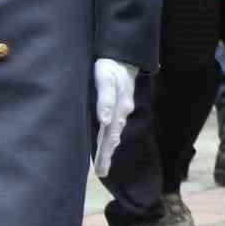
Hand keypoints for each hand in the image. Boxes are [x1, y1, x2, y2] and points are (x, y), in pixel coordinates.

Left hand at [92, 59, 137, 176]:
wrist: (123, 52)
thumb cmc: (110, 64)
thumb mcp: (106, 78)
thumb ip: (104, 98)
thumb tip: (103, 121)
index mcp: (119, 109)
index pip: (110, 137)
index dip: (105, 154)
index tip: (101, 172)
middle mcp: (122, 111)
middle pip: (114, 137)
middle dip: (107, 155)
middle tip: (101, 173)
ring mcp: (122, 107)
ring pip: (114, 131)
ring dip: (108, 147)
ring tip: (103, 162)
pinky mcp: (119, 103)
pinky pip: (114, 123)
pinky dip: (109, 135)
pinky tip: (106, 139)